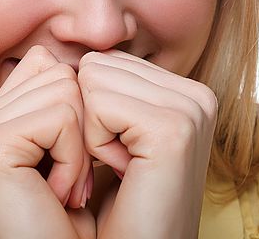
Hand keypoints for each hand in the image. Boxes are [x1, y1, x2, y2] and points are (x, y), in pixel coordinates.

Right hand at [0, 46, 94, 238]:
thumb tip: (71, 56)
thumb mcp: (67, 148)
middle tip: (71, 183)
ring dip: (81, 147)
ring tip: (64, 189)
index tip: (73, 163)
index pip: (46, 63)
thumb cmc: (76, 223)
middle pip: (58, 72)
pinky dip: (73, 159)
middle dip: (82, 128)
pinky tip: (56, 195)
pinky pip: (60, 117)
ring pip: (65, 89)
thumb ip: (59, 98)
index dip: (79, 109)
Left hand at [77, 50, 216, 238]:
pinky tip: (124, 173)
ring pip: (93, 78)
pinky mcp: (175, 129)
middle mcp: (197, 94)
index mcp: (186, 91)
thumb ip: (104, 88)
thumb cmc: (116, 209)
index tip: (116, 156)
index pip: (104, 59)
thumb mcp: (112, 136)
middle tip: (117, 165)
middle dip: (90, 117)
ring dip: (90, 132)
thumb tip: (60, 50)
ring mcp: (192, 109)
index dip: (90, 110)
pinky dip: (93, 145)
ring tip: (122, 169)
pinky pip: (98, 105)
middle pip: (97, 64)